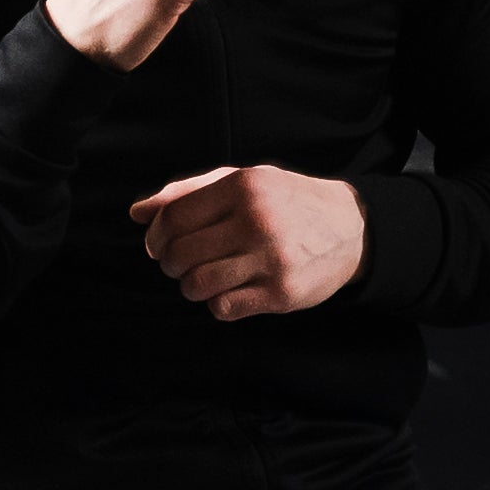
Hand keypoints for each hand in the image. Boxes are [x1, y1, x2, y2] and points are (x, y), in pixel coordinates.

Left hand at [134, 165, 365, 321]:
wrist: (351, 227)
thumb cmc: (286, 202)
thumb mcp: (242, 181)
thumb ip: (188, 192)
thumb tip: (138, 213)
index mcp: (243, 187)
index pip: (173, 219)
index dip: (157, 237)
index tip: (161, 246)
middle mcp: (258, 221)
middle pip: (181, 255)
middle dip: (172, 265)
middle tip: (184, 264)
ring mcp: (272, 260)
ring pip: (197, 285)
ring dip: (192, 287)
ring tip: (205, 279)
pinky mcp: (282, 293)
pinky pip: (224, 308)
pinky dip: (218, 304)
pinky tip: (231, 291)